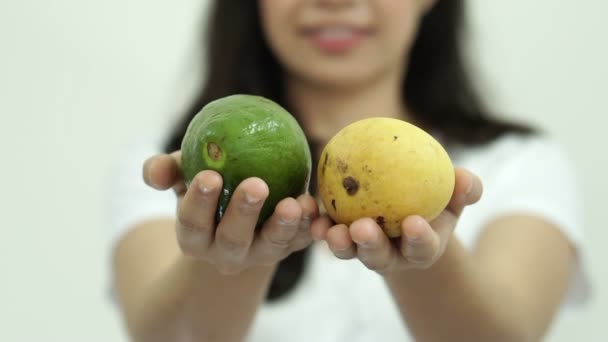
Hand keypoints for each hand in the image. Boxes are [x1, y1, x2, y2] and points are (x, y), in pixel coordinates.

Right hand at [143, 151, 317, 274]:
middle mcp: (226, 253)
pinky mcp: (288, 249)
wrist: (237, 218)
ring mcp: (259, 254)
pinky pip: (300, 240)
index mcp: (195, 237)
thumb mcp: (183, 177)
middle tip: (256, 184)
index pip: (192, 223)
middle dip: (243, 213)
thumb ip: (166, 171)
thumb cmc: (208, 190)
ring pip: (271, 246)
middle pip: (232, 239)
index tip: (209, 175)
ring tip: (294, 203)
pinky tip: (314, 205)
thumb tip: (153, 171)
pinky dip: (309, 225)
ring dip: (283, 225)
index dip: (199, 202)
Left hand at [310, 168, 482, 274]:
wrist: (407, 212)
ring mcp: (362, 252)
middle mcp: (390, 257)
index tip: (413, 223)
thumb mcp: (453, 196)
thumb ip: (463, 190)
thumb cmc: (435, 202)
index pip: (422, 248)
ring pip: (349, 252)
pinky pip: (329, 234)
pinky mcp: (341, 240)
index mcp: (420, 249)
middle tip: (362, 229)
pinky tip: (311, 214)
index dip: (418, 239)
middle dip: (370, 246)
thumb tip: (466, 178)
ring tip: (329, 230)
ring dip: (338, 243)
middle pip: (379, 257)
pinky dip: (319, 227)